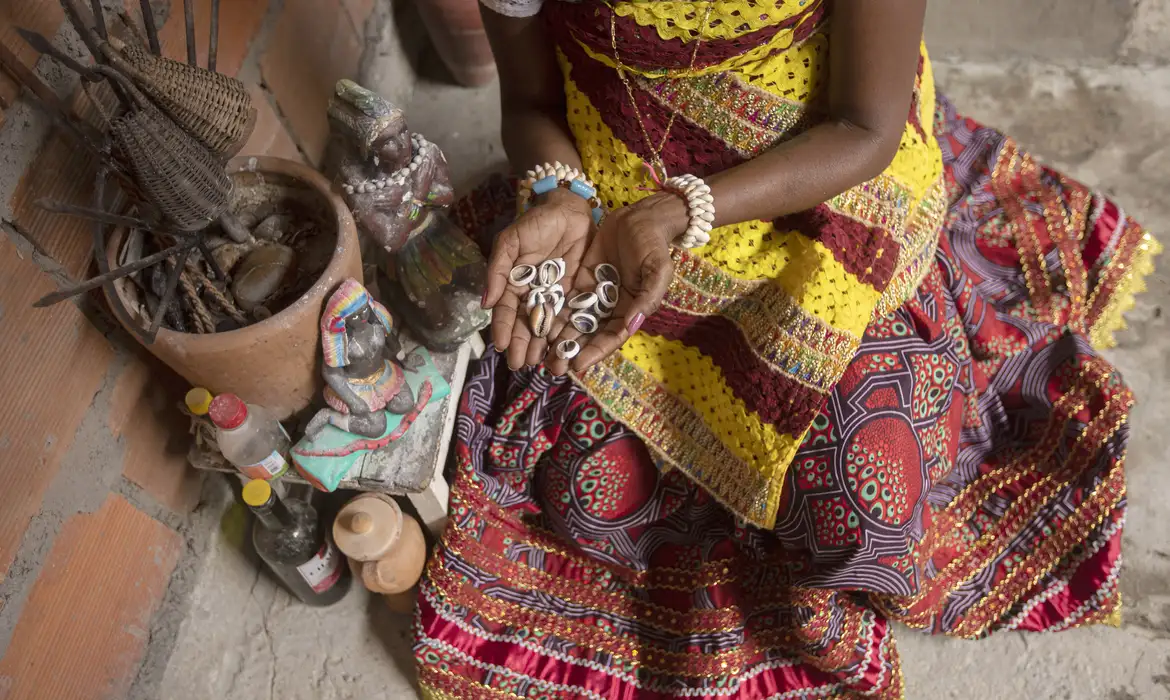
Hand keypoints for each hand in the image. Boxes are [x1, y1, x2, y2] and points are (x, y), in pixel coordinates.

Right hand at [482, 189, 593, 369]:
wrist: (569, 211)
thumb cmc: (535, 223)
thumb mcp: (510, 242)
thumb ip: (498, 270)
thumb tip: (486, 303)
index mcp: (513, 283)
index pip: (507, 311)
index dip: (504, 329)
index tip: (502, 346)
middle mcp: (532, 294)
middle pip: (526, 324)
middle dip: (523, 345)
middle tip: (521, 365)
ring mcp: (554, 296)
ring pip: (547, 326)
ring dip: (543, 346)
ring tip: (542, 363)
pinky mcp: (574, 295)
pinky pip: (569, 317)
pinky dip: (566, 334)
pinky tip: (563, 349)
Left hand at [544, 196, 676, 374]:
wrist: (640, 218)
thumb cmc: (653, 245)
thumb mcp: (658, 270)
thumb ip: (647, 298)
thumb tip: (631, 325)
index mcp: (630, 311)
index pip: (611, 338)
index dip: (595, 352)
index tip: (577, 365)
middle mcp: (610, 308)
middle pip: (588, 335)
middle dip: (571, 351)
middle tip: (552, 367)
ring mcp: (594, 295)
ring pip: (573, 321)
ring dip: (557, 338)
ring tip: (539, 354)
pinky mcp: (580, 281)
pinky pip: (564, 300)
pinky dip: (552, 313)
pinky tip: (536, 324)